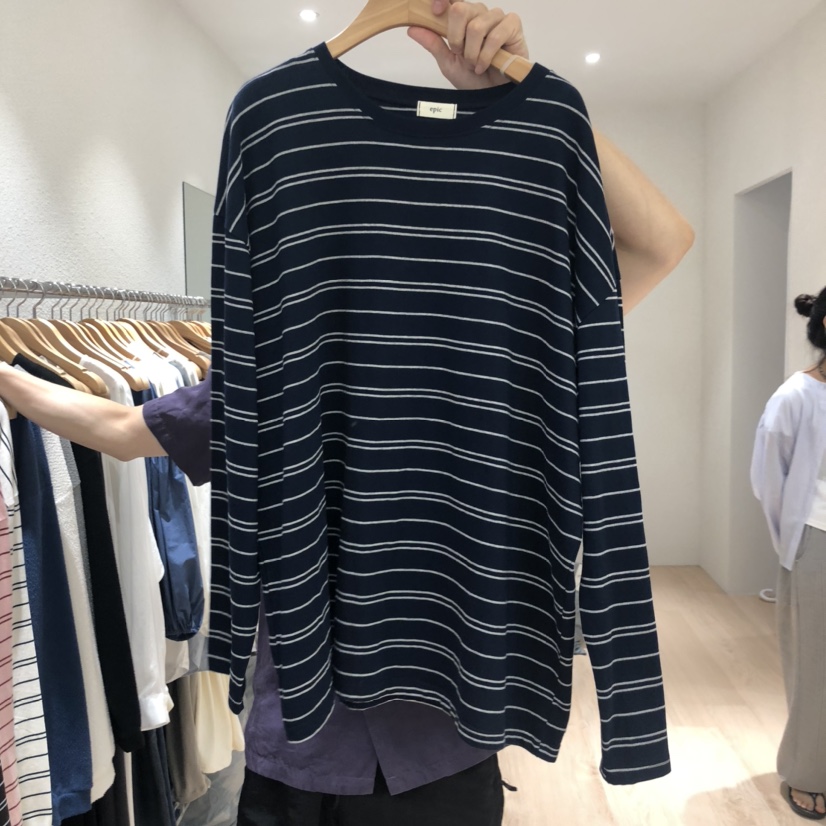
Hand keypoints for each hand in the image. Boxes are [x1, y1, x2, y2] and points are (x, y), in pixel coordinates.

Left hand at [407, 0, 528, 89]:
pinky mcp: (512, 25)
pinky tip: (486, 65)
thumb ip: (433, 44)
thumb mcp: (448, 62)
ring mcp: (496, 17)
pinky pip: (496, 35)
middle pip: (460, 9)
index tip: (436, 10)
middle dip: (456, 38)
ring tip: (475, 65)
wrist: (492, 95)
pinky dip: (487, 55)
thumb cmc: (472, 78)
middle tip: (461, 55)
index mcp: (462, 18)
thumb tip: (411, 28)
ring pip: (477, 26)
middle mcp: (479, 13)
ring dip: (473, 52)